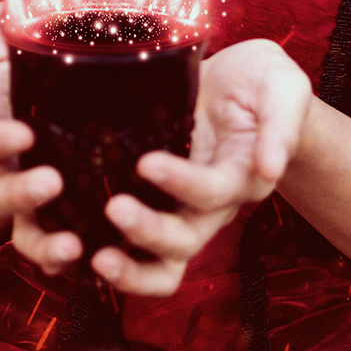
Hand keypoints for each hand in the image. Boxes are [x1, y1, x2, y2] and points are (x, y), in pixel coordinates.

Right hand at [0, 4, 69, 263]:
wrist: (64, 27)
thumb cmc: (8, 32)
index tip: (24, 134)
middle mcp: (8, 160)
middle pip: (0, 194)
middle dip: (21, 195)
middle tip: (51, 184)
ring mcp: (44, 173)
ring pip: (32, 227)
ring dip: (46, 244)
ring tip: (73, 248)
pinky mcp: (83, 182)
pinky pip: (78, 226)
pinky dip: (88, 247)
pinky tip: (104, 258)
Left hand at [91, 38, 312, 297]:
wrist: (237, 83)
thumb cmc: (261, 83)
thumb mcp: (282, 88)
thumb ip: (281, 125)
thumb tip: (270, 169)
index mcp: (241, 178)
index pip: (213, 192)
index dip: (182, 184)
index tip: (147, 162)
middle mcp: (209, 206)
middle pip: (184, 241)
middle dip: (149, 232)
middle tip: (114, 208)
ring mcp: (179, 210)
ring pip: (159, 262)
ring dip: (127, 267)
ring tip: (89, 255)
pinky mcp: (151, 202)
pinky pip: (131, 246)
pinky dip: (103, 255)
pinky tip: (69, 250)